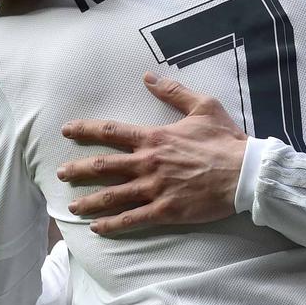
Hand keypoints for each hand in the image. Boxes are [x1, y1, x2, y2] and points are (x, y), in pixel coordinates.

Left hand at [56, 73, 248, 234]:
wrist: (244, 173)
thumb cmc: (225, 139)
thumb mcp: (203, 106)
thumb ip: (174, 92)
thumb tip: (149, 77)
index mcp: (155, 137)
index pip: (111, 131)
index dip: (85, 129)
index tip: (67, 130)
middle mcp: (148, 163)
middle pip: (102, 166)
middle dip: (77, 169)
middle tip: (61, 173)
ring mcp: (155, 188)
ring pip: (112, 196)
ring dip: (89, 201)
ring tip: (72, 206)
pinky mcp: (165, 211)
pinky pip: (131, 219)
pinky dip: (111, 225)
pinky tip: (97, 228)